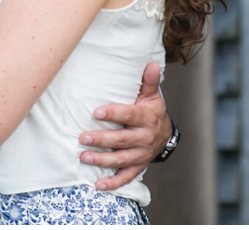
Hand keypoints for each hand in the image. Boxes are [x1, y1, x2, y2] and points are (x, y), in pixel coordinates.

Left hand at [78, 62, 170, 190]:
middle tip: (83, 138)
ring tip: (84, 158)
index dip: (113, 113)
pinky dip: (113, 183)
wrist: (165, 134)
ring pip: (121, 159)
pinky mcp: (138, 166)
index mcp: (147, 118)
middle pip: (122, 140)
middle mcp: (145, 138)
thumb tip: (149, 63)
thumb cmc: (150, 111)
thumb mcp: (151, 96)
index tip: (96, 112)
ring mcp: (142, 154)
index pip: (129, 115)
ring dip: (102, 160)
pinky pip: (126, 176)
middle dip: (102, 140)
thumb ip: (148, 82)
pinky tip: (98, 185)